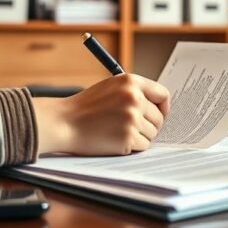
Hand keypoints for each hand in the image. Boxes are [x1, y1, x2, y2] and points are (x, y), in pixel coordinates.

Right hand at [33, 74, 170, 155]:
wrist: (64, 122)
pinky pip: (143, 146)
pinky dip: (132, 146)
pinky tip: (115, 140)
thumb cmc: (86, 106)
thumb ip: (134, 91)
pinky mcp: (127, 137)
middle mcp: (134, 98)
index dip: (163, 107)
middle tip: (131, 127)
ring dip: (139, 136)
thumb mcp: (111, 87)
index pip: (162, 94)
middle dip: (149, 125)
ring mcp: (132, 118)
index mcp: (131, 81)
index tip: (160, 114)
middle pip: (159, 118)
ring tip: (118, 131)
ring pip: (152, 133)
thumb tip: (159, 106)